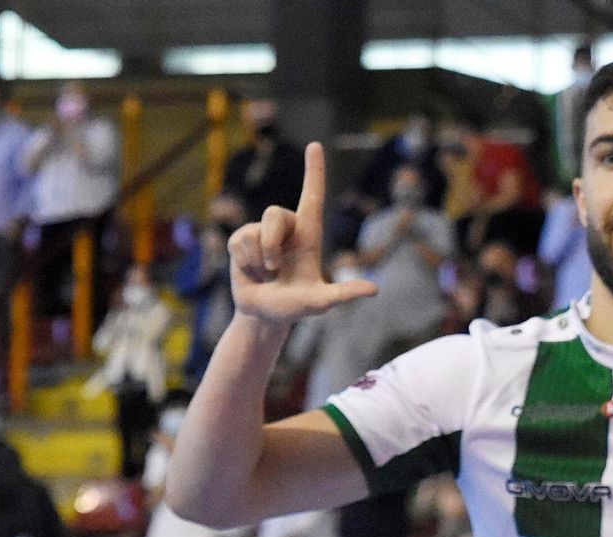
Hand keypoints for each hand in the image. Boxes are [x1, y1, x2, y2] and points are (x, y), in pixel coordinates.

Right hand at [227, 143, 377, 323]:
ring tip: (265, 275)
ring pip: (255, 232)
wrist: (264, 316)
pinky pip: (239, 241)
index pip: (312, 196)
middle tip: (273, 270)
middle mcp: (286, 229)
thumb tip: (374, 290)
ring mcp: (263, 233)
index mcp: (308, 234)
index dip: (314, 171)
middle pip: (275, 214)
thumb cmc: (295, 307)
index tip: (315, 145)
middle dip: (270, 243)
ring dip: (258, 259)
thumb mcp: (320, 301)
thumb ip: (343, 294)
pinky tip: (250, 273)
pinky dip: (245, 263)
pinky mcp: (241, 240)